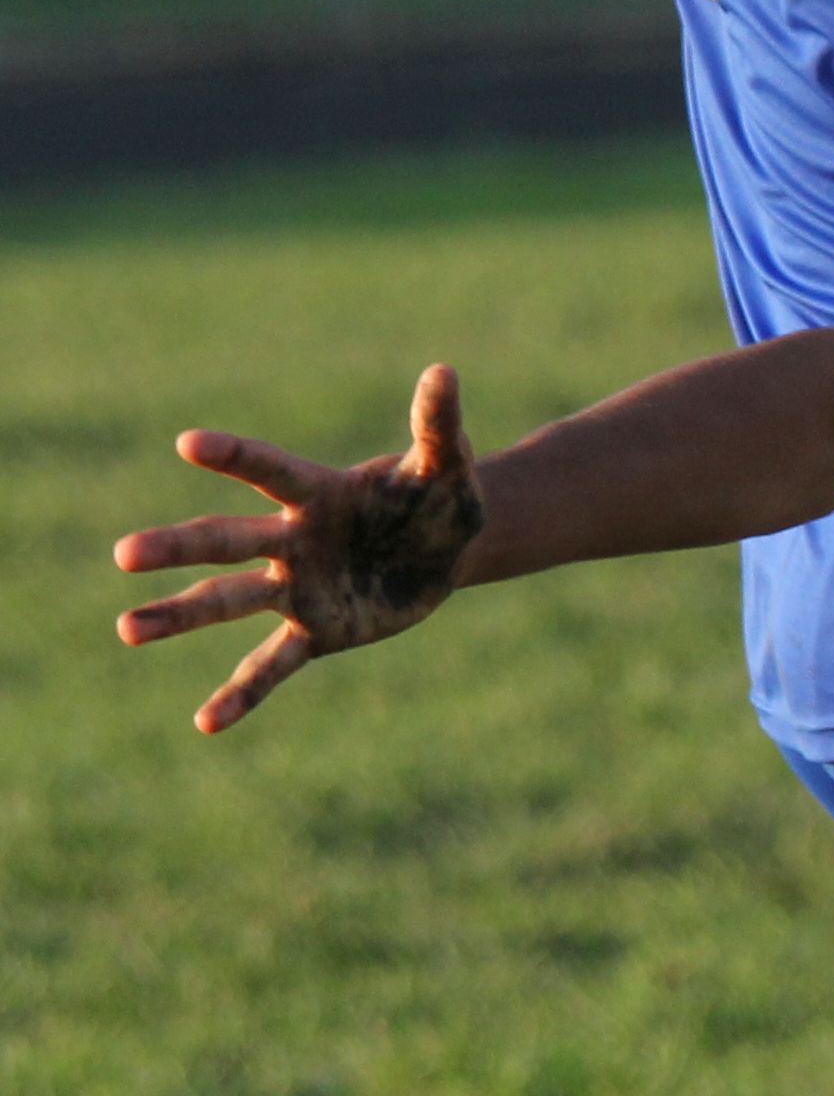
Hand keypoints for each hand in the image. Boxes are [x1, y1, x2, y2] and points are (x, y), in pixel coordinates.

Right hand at [113, 365, 486, 734]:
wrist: (446, 550)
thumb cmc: (437, 497)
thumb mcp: (446, 464)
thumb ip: (437, 424)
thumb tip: (443, 371)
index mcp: (320, 492)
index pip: (271, 471)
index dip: (235, 456)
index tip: (188, 441)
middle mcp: (294, 541)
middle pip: (227, 541)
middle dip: (179, 546)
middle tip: (125, 554)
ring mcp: (298, 588)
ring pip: (229, 601)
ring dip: (180, 615)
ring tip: (127, 628)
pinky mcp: (317, 630)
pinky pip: (272, 665)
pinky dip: (243, 693)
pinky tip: (208, 723)